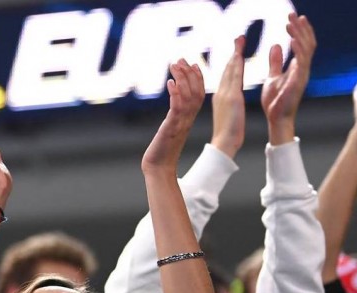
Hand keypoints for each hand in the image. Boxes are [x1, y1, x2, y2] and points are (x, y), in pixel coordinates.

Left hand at [142, 60, 204, 174]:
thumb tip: (173, 110)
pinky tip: (170, 83)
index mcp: (188, 119)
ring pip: (187, 97)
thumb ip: (174, 118)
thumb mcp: (170, 130)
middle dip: (189, 73)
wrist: (158, 168)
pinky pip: (176, 108)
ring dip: (182, 79)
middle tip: (181, 59)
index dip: (197, 78)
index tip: (194, 64)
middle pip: (195, 92)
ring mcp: (180, 123)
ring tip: (174, 65)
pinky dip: (175, 94)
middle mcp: (187, 119)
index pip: (198, 95)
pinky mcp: (171, 128)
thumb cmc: (162, 152)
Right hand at [211, 36, 245, 158]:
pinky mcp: (231, 98)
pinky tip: (239, 55)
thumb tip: (234, 106)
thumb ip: (231, 108)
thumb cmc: (228, 136)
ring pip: (230, 70)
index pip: (227, 77)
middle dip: (233, 53)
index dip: (231, 63)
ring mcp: (225, 95)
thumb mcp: (230, 118)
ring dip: (235, 54)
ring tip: (240, 41)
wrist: (224, 144)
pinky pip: (234, 77)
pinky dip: (236, 65)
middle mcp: (221, 93)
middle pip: (227, 70)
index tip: (235, 52)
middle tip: (238, 39)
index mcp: (222, 98)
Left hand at [261, 13, 315, 143]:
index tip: (293, 17)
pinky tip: (293, 41)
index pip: (303, 43)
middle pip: (307, 42)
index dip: (300, 30)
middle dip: (301, 28)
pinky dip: (298, 51)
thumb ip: (276, 62)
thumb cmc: (275, 100)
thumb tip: (276, 46)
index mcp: (298, 67)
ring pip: (306, 50)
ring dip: (299, 35)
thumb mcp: (273, 76)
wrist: (275, 118)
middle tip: (294, 14)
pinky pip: (302, 63)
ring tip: (292, 22)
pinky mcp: (298, 82)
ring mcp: (302, 75)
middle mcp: (303, 69)